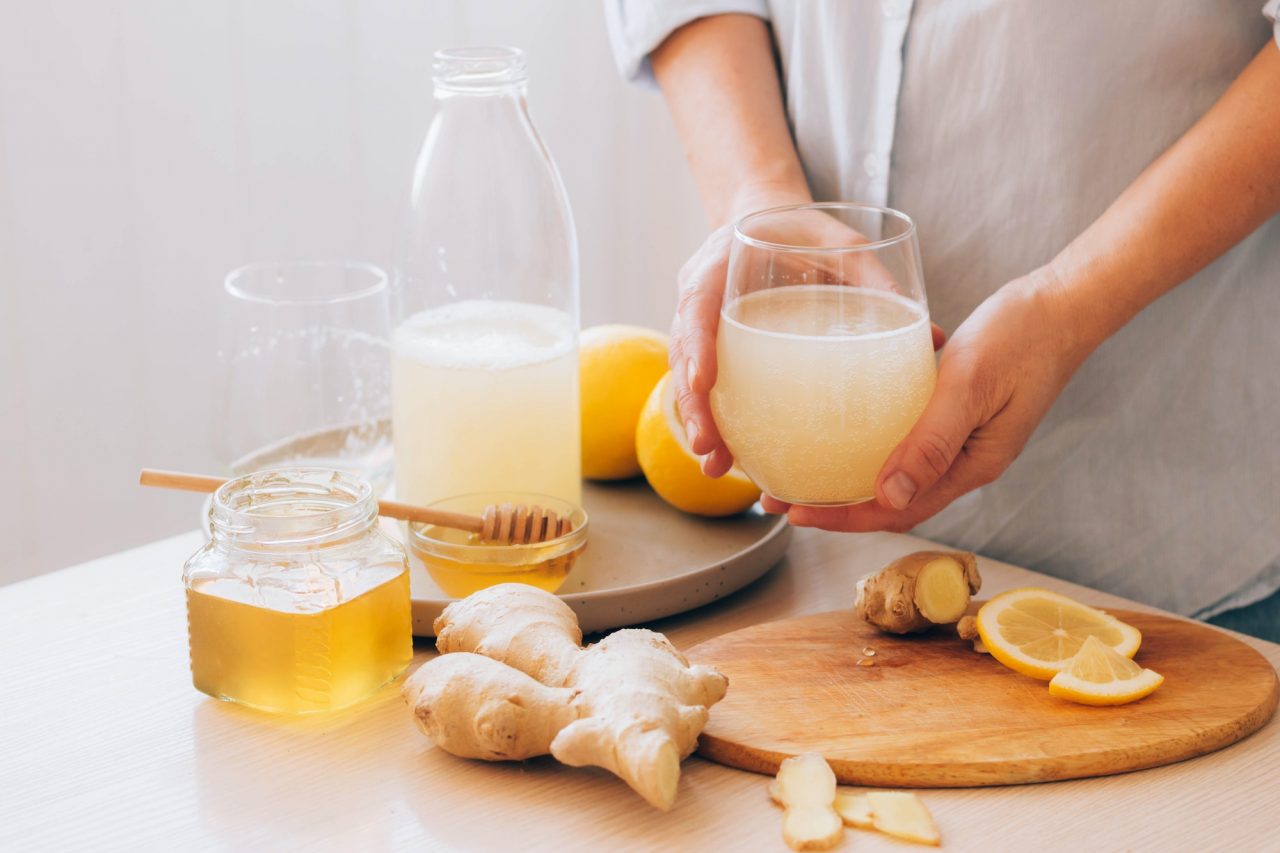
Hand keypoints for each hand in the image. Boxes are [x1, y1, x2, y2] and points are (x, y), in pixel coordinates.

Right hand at [669, 209, 946, 478]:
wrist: (767, 221)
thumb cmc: (802, 230)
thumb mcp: (840, 242)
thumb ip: (874, 279)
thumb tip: (932, 337)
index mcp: (720, 264)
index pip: (698, 305)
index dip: (697, 345)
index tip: (704, 382)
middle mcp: (700, 298)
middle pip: (683, 354)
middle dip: (692, 405)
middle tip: (710, 446)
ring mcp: (701, 326)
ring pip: (686, 377)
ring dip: (699, 423)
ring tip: (717, 465)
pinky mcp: (714, 349)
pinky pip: (705, 386)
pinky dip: (714, 420)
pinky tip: (728, 458)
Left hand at [763, 268, 1091, 531]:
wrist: (1063, 304)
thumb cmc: (1022, 337)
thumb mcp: (970, 385)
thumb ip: (933, 440)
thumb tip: (889, 493)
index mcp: (971, 466)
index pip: (897, 509)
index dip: (843, 517)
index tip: (794, 512)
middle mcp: (963, 462)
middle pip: (890, 500)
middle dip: (833, 506)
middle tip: (776, 499)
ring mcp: (960, 441)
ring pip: (895, 474)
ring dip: (847, 478)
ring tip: (798, 471)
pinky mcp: (954, 416)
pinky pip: (904, 443)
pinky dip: (868, 446)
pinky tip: (837, 433)